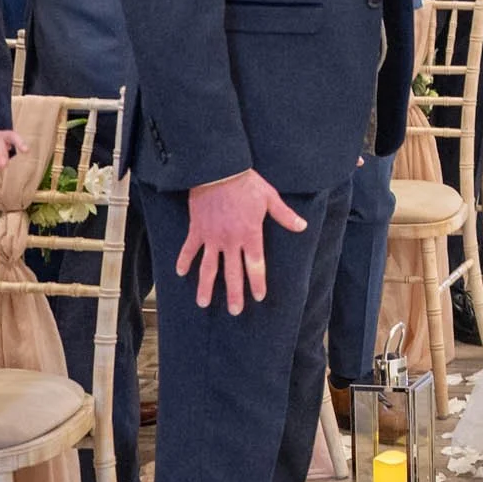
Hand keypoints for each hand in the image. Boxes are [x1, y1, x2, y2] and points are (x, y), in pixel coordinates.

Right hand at [181, 168, 307, 314]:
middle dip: (234, 294)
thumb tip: (303, 226)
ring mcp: (211, 237)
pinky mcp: (197, 230)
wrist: (218, 170)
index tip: (258, 297)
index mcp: (250, 235)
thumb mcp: (270, 198)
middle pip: (232, 273)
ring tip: (203, 303)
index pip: (255, 266)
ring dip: (206, 286)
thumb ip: (285, 215)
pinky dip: (183, 261)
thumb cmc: (246, 183)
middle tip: (235, 311)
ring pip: (208, 268)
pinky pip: (188, 249)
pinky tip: (179, 273)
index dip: (257, 283)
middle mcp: (230, 241)